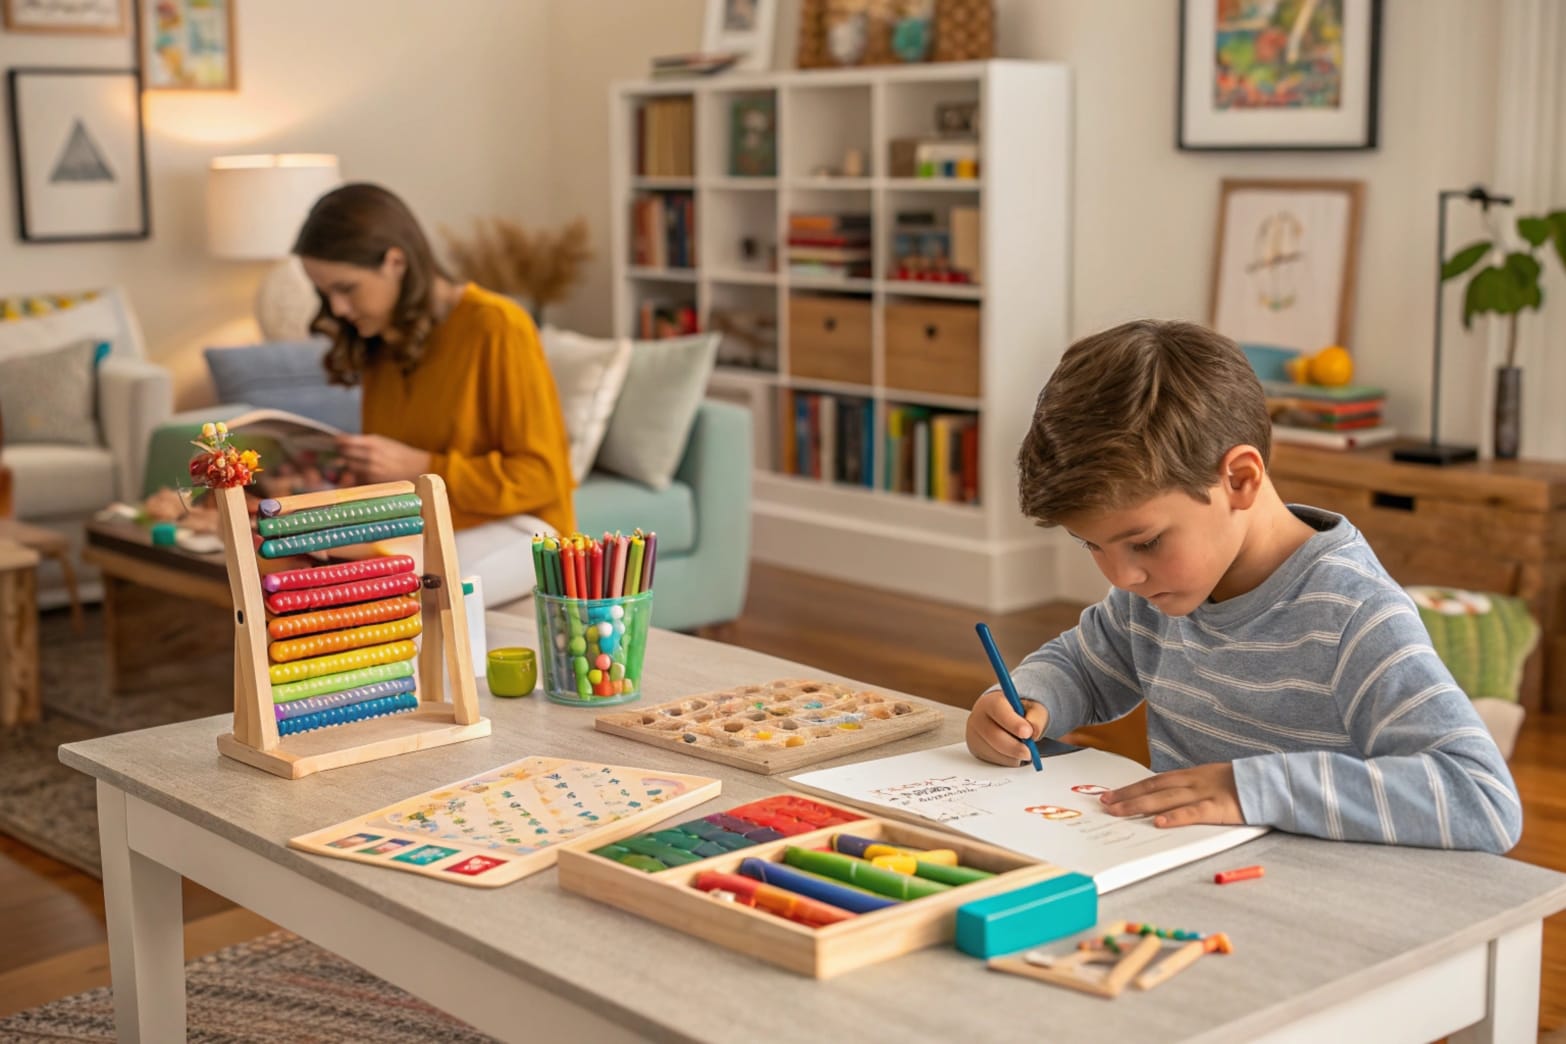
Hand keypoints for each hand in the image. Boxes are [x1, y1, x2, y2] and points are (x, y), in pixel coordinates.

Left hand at [334, 435, 431, 483]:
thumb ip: (363, 442)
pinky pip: (357, 477)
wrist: (416, 467)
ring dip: (347, 464)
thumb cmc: (399, 453)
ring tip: (351, 462)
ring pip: (349, 467)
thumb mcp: (383, 442)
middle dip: (341, 453)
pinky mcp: (373, 481)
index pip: (345, 441)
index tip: (335, 442)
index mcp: (373, 442)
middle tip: (339, 452)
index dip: (338, 442)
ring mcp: (371, 470)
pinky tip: (359, 471)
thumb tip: (343, 442)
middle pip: (344, 454)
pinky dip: (355, 475)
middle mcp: (370, 456)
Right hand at [966, 688, 1049, 766]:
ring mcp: (974, 735)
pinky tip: (1013, 752)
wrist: (1003, 718)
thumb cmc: (1018, 712)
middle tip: (1029, 752)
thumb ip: (1036, 717)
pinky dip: (1008, 760)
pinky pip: (994, 760)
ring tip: (1024, 748)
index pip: (998, 709)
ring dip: (1013, 755)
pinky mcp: (976, 750)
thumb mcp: (1032, 708)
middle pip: (993, 735)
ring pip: (994, 751)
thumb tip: (1034, 732)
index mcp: (990, 702)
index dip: (1013, 722)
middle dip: (1014, 747)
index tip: (1028, 733)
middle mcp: (978, 717)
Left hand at [1099, 763, 1242, 827]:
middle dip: (1127, 796)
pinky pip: (1194, 813)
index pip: (1154, 781)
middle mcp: (1193, 782)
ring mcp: (1205, 793)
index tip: (1110, 795)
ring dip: (1140, 805)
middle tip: (1104, 804)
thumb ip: (1190, 789)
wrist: (1271, 783)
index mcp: (1191, 775)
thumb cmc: (1242, 786)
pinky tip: (1159, 823)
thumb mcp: (1212, 781)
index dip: (1131, 788)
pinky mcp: (1219, 808)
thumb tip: (1166, 801)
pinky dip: (1175, 817)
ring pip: (1166, 799)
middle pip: (1153, 789)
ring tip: (1119, 811)